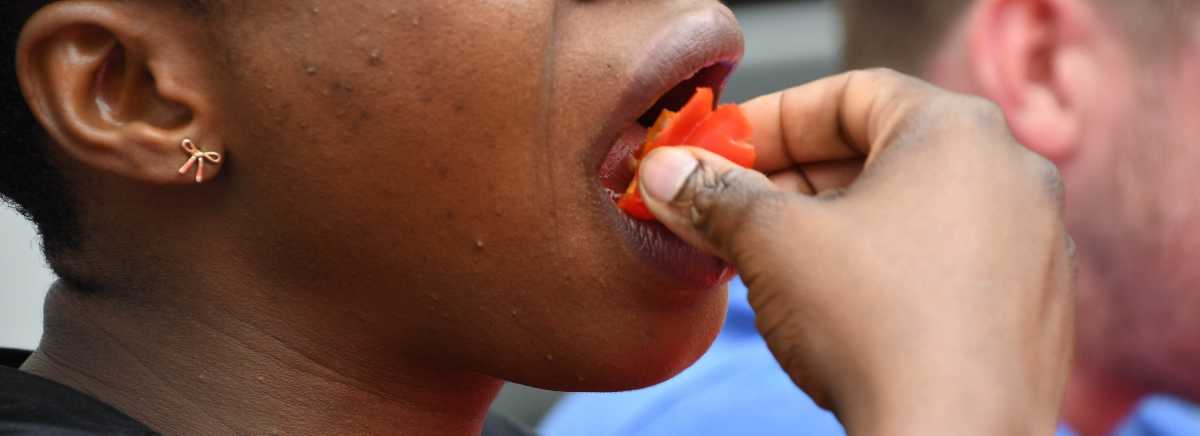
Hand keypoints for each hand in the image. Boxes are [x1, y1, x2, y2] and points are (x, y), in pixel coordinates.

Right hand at [637, 69, 1074, 435]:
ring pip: (910, 209)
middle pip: (879, 151)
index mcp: (957, 131)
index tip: (720, 151)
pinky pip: (944, 259)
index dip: (770, 120)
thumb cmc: (878, 327)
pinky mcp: (1031, 305)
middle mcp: (1010, 173)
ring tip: (769, 260)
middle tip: (729, 206)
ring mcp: (1031, 242)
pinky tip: (832, 304)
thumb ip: (715, 195)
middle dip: (791, 178)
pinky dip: (883, 265)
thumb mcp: (773, 243)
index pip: (848, 93)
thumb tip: (667, 173)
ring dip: (832, 224)